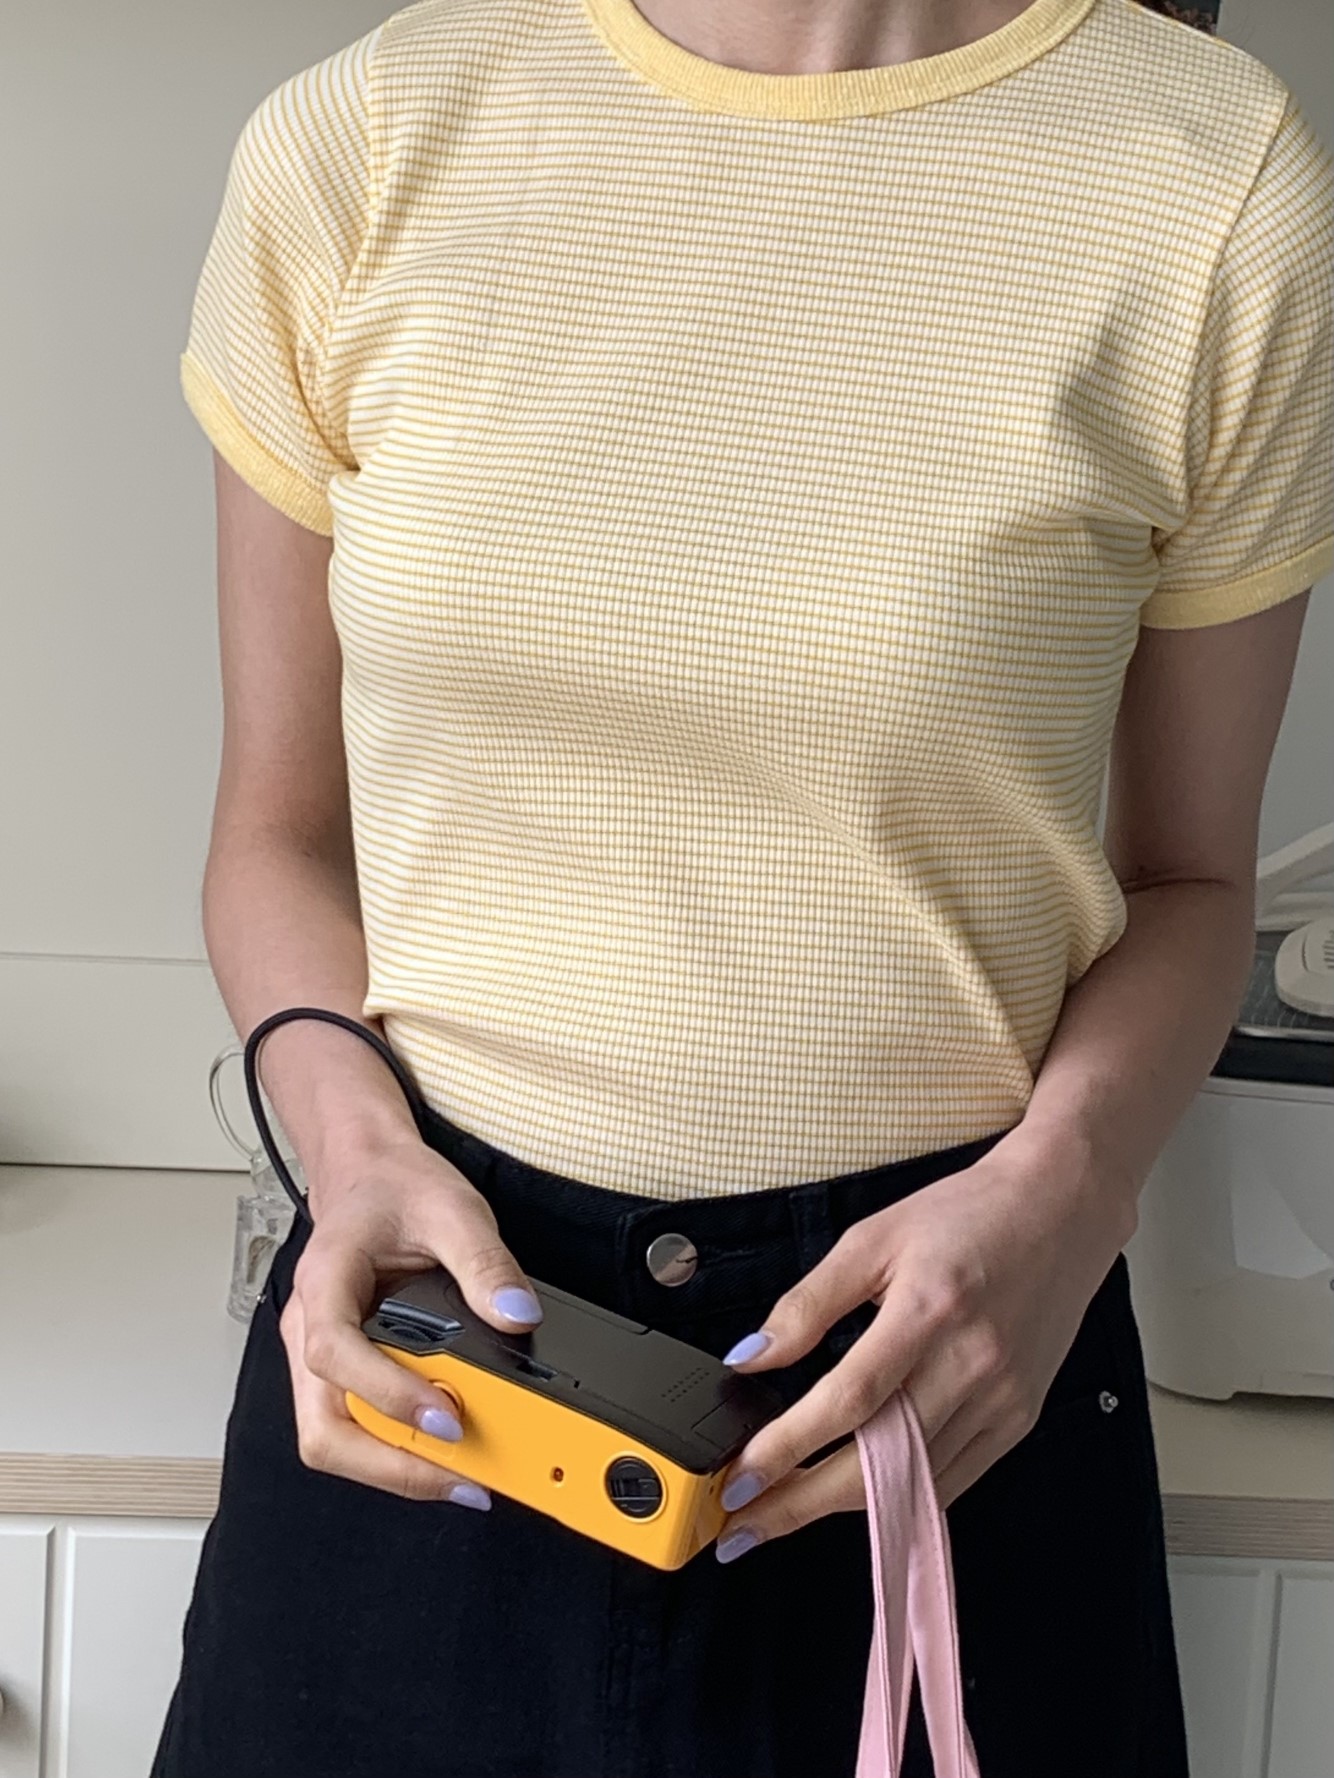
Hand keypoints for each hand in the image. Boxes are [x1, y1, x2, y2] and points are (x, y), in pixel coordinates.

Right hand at [278, 1132, 542, 1507]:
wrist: (365, 1171)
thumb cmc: (392, 1187)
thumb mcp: (452, 1209)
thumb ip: (486, 1264)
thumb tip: (517, 1318)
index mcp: (326, 1282)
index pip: (336, 1354)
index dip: (388, 1395)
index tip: (446, 1417)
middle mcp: (308, 1327)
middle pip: (322, 1427)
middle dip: (389, 1465)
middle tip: (460, 1476)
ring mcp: (316, 1354)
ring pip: (331, 1438)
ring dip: (391, 1468)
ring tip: (459, 1477)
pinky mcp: (338, 1369)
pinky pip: (352, 1426)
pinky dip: (393, 1450)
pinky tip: (440, 1452)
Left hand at [710, 1126, 1136, 1560]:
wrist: (1061, 1212)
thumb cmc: (966, 1217)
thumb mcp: (873, 1239)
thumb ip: (808, 1303)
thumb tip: (750, 1359)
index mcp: (928, 1311)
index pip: (849, 1399)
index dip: (788, 1447)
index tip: (738, 1477)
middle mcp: (970, 1365)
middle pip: (879, 1461)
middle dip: (799, 1504)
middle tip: (739, 1526)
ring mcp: (1001, 1401)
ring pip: (912, 1484)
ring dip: (838, 1510)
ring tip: (776, 1517)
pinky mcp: (1017, 1420)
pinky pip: (950, 1480)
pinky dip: (897, 1498)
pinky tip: (850, 1500)